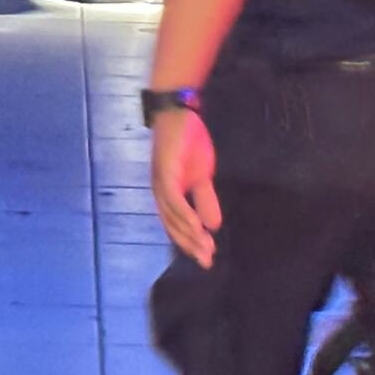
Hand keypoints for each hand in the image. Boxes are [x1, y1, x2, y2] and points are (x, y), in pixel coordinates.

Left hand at [151, 109, 221, 268]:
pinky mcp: (165, 171)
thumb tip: (214, 226)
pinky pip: (174, 199)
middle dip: (190, 245)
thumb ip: (205, 200)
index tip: (207, 261)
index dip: (191, 244)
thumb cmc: (188, 142)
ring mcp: (160, 183)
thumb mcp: (202, 175)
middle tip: (207, 262)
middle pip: (173, 226)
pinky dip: (184, 214)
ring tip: (205, 248)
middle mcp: (160, 193)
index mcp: (167, 195)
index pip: (177, 226)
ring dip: (189, 234)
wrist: (179, 112)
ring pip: (173, 217)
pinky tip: (197, 227)